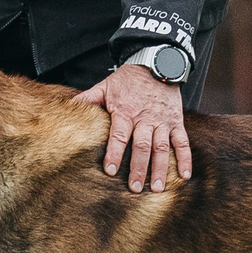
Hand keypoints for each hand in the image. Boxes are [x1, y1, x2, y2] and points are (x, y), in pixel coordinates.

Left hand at [73, 63, 191, 192]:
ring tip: (156, 188)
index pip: (119, 135)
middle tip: (134, 189)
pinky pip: (182, 141)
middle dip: (138, 168)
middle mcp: (145, 119)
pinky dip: (185, 158)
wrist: (156, 63)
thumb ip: (87, 100)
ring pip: (162, 148)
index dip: (114, 153)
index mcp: (125, 112)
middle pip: (142, 146)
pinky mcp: (176, 121)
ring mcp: (162, 121)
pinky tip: (184, 175)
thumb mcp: (105, 86)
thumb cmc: (128, 80)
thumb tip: (66, 107)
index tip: (110, 171)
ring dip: (160, 169)